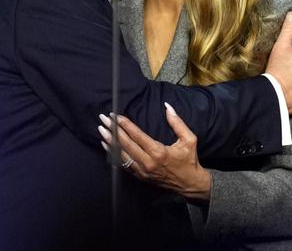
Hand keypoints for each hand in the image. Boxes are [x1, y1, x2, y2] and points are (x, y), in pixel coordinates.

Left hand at [97, 104, 211, 200]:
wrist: (189, 184)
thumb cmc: (189, 160)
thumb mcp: (189, 139)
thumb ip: (177, 122)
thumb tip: (167, 106)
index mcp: (159, 152)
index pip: (137, 136)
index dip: (125, 125)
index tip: (115, 116)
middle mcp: (148, 162)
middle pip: (126, 144)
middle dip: (113, 130)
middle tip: (103, 120)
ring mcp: (142, 171)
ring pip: (121, 155)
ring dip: (110, 142)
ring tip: (101, 131)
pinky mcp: (140, 176)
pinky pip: (123, 165)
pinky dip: (114, 155)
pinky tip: (107, 146)